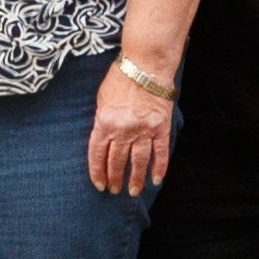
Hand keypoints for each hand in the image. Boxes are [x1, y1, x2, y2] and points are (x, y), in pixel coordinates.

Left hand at [87, 64, 172, 196]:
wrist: (144, 66)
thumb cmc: (120, 79)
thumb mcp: (101, 100)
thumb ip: (102, 121)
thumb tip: (103, 139)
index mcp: (104, 123)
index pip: (98, 154)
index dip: (98, 172)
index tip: (99, 184)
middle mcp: (123, 130)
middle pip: (117, 161)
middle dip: (115, 179)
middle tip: (114, 190)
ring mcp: (143, 130)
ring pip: (138, 162)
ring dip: (135, 179)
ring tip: (132, 191)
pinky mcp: (160, 128)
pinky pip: (160, 153)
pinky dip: (159, 168)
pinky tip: (155, 180)